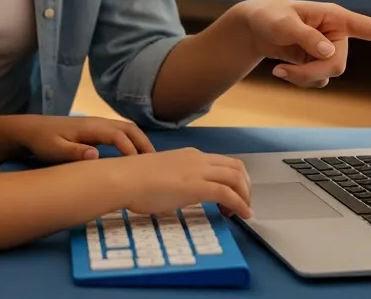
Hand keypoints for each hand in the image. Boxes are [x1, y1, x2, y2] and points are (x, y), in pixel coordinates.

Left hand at [8, 115, 155, 162]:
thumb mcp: (54, 150)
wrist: (31, 130)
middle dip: (143, 144)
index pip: (118, 135)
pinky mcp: (96, 131)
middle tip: (155, 164)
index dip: (131, 149)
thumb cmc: (43, 141)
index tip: (139, 167)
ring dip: (140, 142)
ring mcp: (97, 125)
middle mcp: (97, 123)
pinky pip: (120, 133)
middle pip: (128, 128)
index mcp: (90, 127)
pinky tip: (135, 158)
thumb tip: (96, 155)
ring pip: (126, 129)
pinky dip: (132, 142)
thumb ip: (74, 152)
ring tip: (150, 162)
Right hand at [109, 148, 252, 218]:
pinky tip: (242, 215)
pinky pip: (228, 194)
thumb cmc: (134, 180)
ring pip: (236, 178)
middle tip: (242, 205)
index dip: (235, 180)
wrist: (124, 179)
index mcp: (190, 155)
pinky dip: (240, 204)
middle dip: (245, 187)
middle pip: (236, 168)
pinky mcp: (196, 186)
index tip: (234, 196)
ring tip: (241, 212)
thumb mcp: (163, 174)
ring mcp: (198, 171)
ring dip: (244, 196)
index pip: (224, 163)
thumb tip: (182, 191)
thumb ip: (178, 180)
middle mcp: (198, 159)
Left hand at [237, 0, 370, 88]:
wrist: (254, 29)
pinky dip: (300, 81)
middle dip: (312, 73)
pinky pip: (318, 82)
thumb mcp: (282, 23)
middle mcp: (338, 35)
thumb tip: (329, 52)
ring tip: (280, 69)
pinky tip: (284, 71)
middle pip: (339, 66)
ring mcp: (330, 51)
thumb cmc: (269, 16)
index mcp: (337, 18)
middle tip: (283, 72)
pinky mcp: (320, 64)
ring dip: (303, 78)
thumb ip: (305, 36)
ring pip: (329, 76)